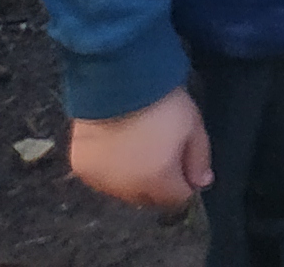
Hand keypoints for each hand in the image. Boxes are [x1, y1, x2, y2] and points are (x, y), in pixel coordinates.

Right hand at [71, 90, 208, 211]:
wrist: (118, 83)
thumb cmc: (162, 105)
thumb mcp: (193, 127)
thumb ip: (199, 159)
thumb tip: (201, 183)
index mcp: (157, 182)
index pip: (177, 199)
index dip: (185, 182)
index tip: (184, 162)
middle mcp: (125, 189)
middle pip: (148, 197)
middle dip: (159, 183)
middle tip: (162, 152)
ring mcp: (99, 180)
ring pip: (122, 190)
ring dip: (131, 178)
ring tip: (137, 147)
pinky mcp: (81, 168)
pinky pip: (100, 177)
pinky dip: (109, 168)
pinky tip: (116, 145)